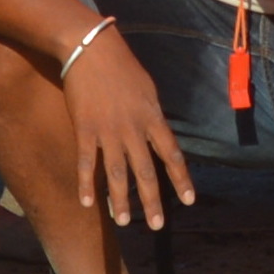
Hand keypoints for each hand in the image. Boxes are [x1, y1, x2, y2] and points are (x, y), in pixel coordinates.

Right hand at [56, 23, 198, 229]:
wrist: (91, 48)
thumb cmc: (122, 65)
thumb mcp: (148, 89)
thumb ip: (153, 115)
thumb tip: (160, 134)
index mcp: (152, 117)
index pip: (172, 155)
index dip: (181, 180)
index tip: (188, 200)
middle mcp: (133, 129)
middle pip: (146, 172)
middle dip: (152, 201)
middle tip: (158, 225)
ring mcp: (108, 131)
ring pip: (117, 174)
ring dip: (121, 200)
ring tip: (124, 222)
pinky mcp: (84, 129)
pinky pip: (86, 163)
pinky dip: (87, 184)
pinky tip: (88, 203)